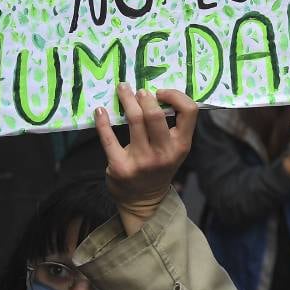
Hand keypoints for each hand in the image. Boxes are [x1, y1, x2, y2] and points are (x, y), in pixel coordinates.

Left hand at [95, 83, 197, 236]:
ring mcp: (142, 160)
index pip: (189, 111)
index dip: (175, 96)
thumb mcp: (174, 149)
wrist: (143, 200)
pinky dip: (102, 121)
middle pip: (155, 115)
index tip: (161, 93)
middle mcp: (164, 153)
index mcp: (181, 144)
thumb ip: (172, 126)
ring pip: (134, 120)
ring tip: (122, 89)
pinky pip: (108, 138)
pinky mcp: (120, 166)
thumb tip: (156, 92)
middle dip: (145, 97)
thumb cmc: (160, 166)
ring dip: (126, 99)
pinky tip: (100, 111)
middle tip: (138, 90)